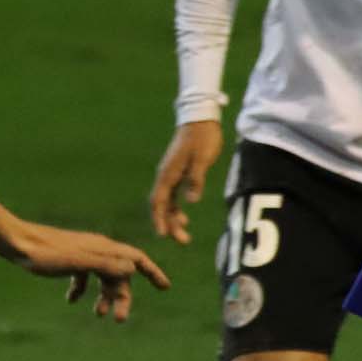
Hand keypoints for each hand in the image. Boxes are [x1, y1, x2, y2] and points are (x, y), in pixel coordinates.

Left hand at [0, 210, 169, 321]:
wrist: (15, 241)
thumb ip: (105, 265)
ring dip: (103, 297)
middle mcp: (97, 249)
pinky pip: (83, 277)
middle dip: (122, 297)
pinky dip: (82, 290)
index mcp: (103, 248)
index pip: (136, 259)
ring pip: (102, 278)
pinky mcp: (68, 260)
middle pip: (120, 275)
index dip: (152, 272)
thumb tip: (132, 270)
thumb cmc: (45, 253)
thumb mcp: (78, 262)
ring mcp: (83, 254)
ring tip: (97, 315)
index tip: (164, 288)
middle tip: (120, 320)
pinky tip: (71, 301)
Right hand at [150, 118, 223, 243]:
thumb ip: (196, 180)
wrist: (201, 120)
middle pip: (162, 206)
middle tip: (183, 240)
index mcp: (168, 174)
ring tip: (184, 235)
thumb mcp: (202, 159)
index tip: (163, 235)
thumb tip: (191, 201)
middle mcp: (165, 176)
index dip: (160, 219)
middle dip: (169, 224)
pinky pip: (172, 196)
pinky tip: (184, 219)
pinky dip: (176, 209)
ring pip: (167, 203)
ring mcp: (171, 175)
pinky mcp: (178, 173)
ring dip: (173, 219)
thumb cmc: (202, 138)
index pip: (159, 201)